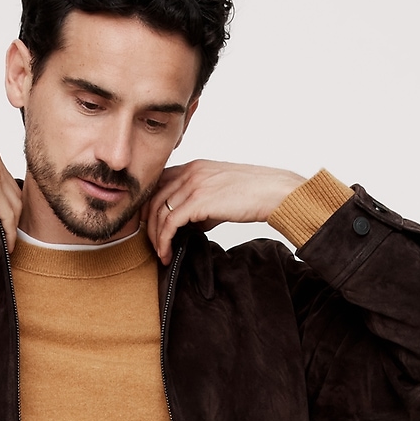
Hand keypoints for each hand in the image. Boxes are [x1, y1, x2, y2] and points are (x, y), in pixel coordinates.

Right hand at [0, 141, 21, 251]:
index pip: (5, 181)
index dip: (7, 203)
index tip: (4, 221)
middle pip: (14, 192)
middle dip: (13, 215)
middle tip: (9, 235)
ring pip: (15, 203)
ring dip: (13, 225)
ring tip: (8, 243)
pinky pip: (7, 213)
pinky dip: (9, 230)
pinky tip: (7, 244)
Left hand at [145, 160, 306, 262]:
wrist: (271, 192)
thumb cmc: (251, 195)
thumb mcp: (218, 195)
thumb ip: (199, 207)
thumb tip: (185, 228)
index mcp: (193, 167)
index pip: (159, 183)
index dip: (149, 206)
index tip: (150, 226)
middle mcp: (190, 172)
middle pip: (154, 198)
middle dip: (148, 224)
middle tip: (153, 244)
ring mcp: (193, 185)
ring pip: (159, 212)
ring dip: (156, 237)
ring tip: (161, 253)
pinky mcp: (198, 201)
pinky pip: (170, 222)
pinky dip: (164, 241)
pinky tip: (167, 253)